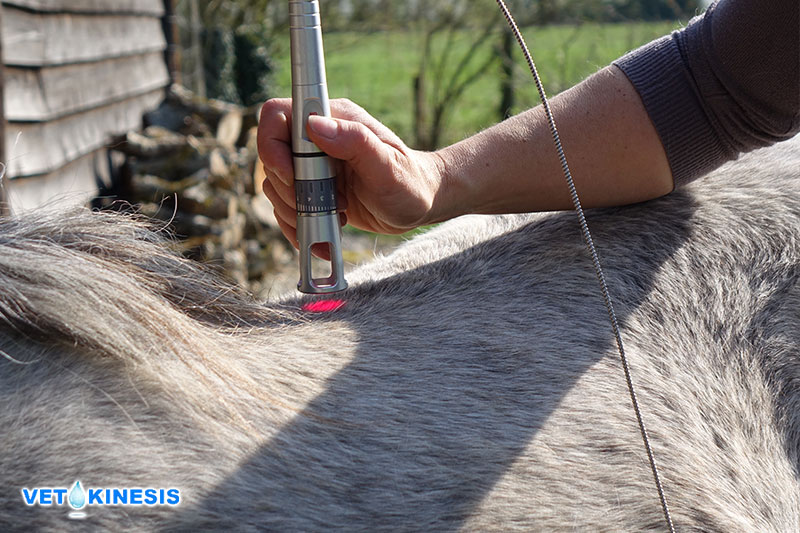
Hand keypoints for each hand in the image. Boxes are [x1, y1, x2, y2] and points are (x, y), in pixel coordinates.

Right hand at [257, 98, 447, 252]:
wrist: (418, 204)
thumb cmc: (409, 181)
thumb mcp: (387, 165)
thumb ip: (355, 142)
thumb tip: (317, 126)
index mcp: (332, 119)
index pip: (278, 116)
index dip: (273, 146)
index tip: (293, 176)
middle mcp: (316, 139)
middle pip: (272, 157)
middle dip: (289, 190)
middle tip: (326, 206)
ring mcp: (311, 166)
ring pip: (275, 186)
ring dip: (294, 211)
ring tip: (333, 219)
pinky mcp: (312, 190)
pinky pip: (286, 207)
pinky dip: (298, 226)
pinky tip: (323, 235)